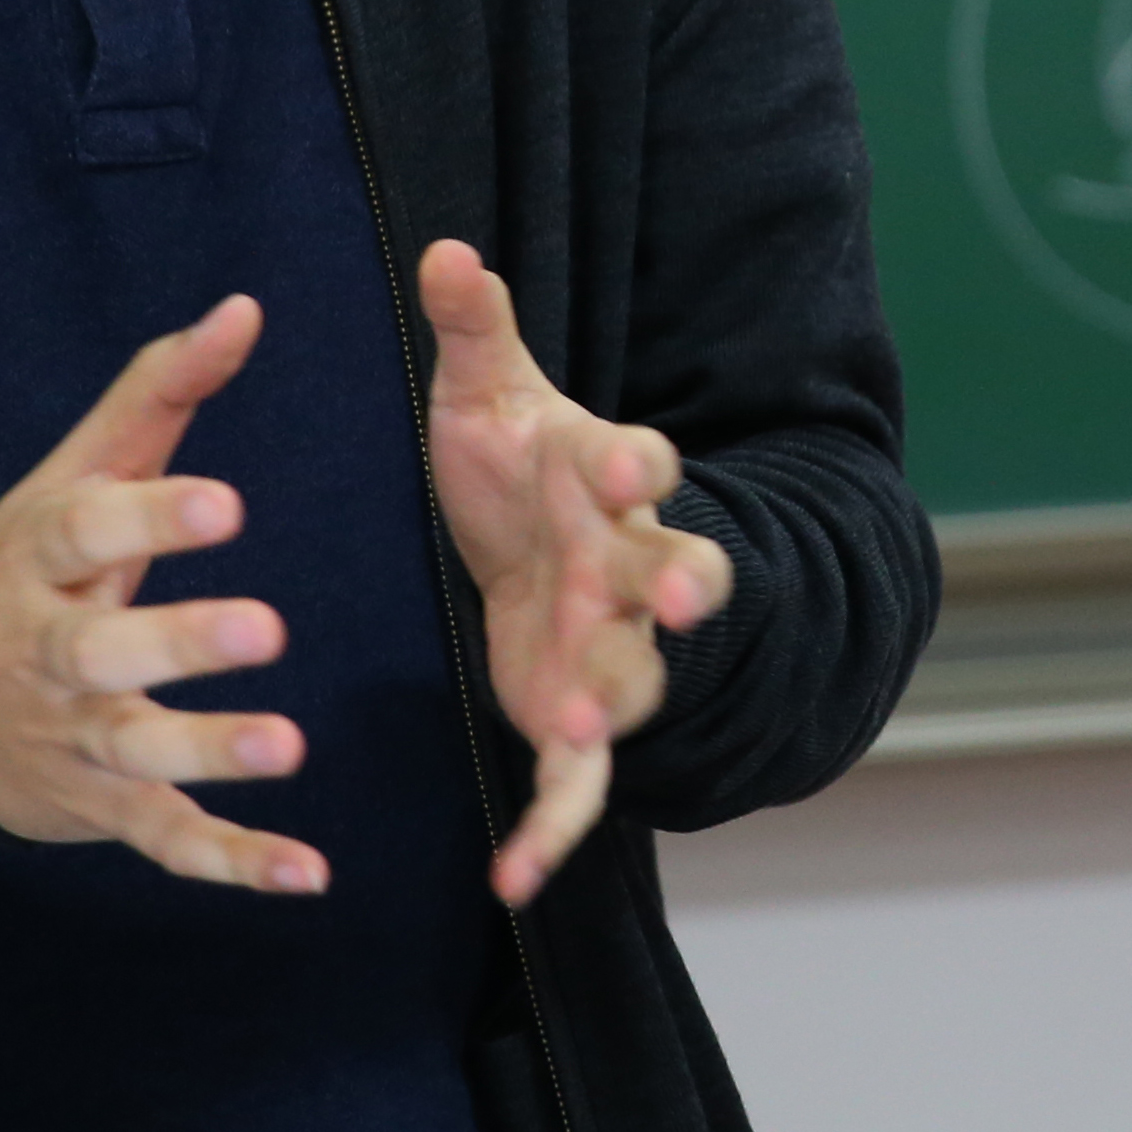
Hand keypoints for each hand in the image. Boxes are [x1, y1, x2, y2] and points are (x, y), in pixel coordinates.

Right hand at [0, 293, 323, 893]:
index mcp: (39, 555)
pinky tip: (306, 872)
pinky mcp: (100, 807)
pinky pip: (164, 840)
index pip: (89, 531)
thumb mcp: (73, 472)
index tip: (230, 505)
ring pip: (135, 750)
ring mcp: (71, 737)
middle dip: (181, 642)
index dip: (154, 519)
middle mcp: (48, 652)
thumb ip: (160, 391)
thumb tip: (246, 307)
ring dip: (211, 753)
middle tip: (269, 629)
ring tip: (290, 748)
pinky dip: (231, 861)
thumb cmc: (30, 563)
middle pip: (104, 651)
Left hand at [416, 240, 735, 904]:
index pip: (637, 463)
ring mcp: (613, 648)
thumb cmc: (516, 464)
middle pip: (677, 572)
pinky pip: (576, 785)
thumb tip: (445, 249)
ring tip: (588, 726)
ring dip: (621, 700)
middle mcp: (628, 566)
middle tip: (686, 591)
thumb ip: (473, 330)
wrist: (534, 547)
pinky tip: (511, 881)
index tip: (614, 460)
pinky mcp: (574, 717)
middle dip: (684, 581)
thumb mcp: (486, 395)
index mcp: (606, 479)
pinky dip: (551, 831)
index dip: (631, 462)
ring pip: (639, 677)